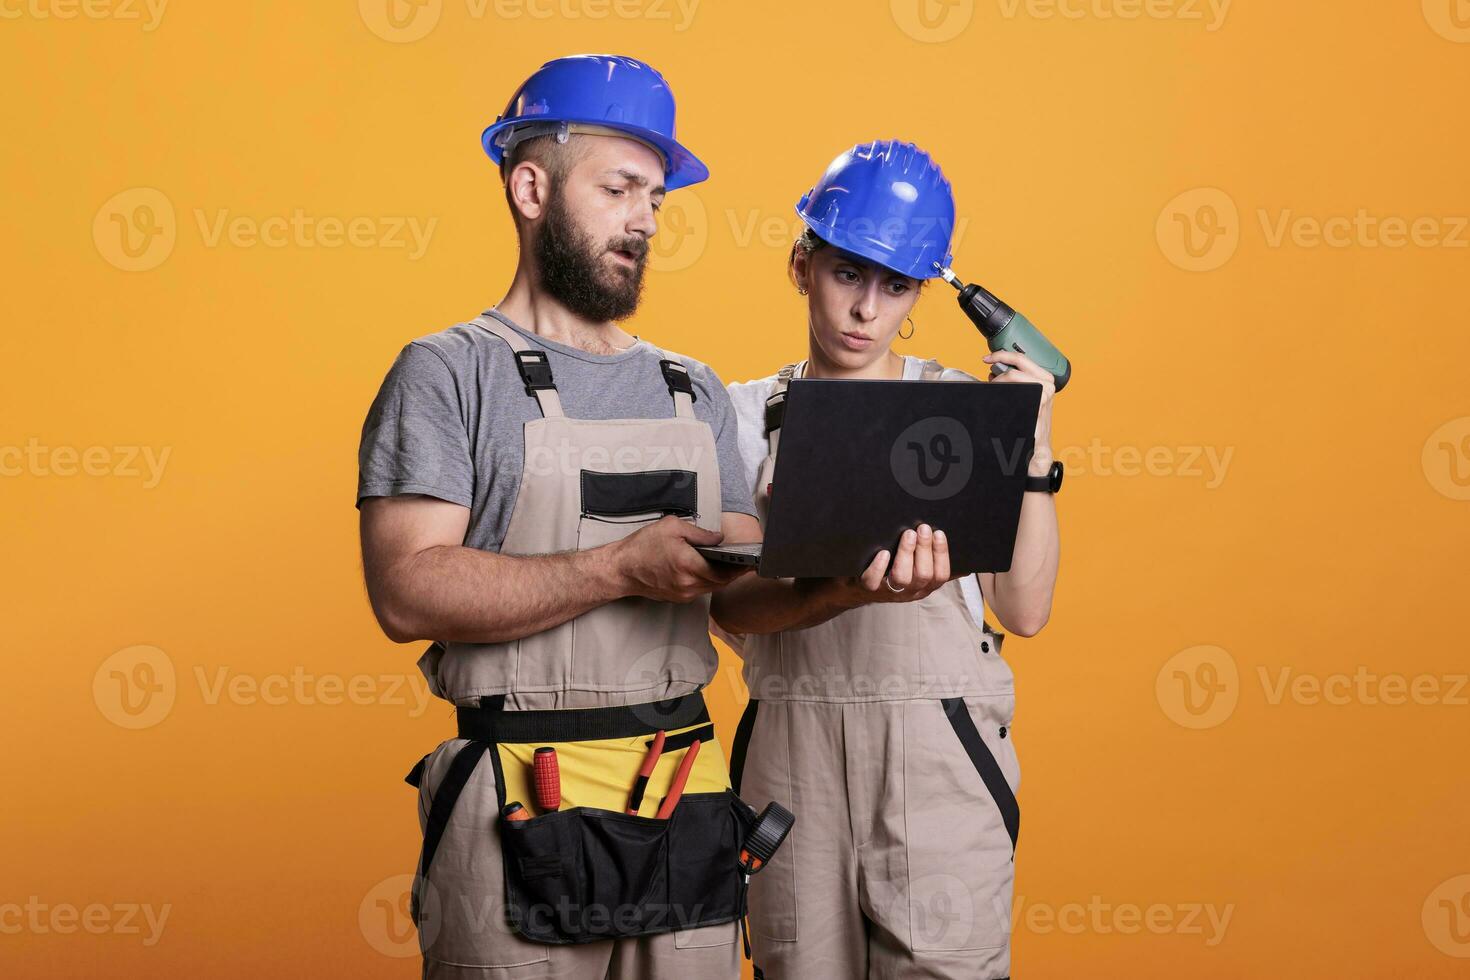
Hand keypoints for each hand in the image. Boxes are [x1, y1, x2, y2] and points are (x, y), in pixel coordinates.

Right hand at [613, 515, 751, 601]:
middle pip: (721, 582)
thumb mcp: (672, 527)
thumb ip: (700, 533)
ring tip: (732, 565)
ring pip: (711, 588)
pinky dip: (709, 581)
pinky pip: (700, 590)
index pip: (724, 572)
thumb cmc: (643, 545)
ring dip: (722, 578)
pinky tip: (711, 571)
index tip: (751, 562)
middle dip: (734, 573)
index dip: (739, 568)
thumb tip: (719, 538)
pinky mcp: (678, 597)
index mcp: (689, 565)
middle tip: (745, 563)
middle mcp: (688, 584)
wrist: (621, 568)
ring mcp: (683, 593)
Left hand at [825, 524, 951, 607]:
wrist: (857, 588)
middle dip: (925, 550)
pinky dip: (879, 567)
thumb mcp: (916, 572)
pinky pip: (873, 582)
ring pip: (902, 578)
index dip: (941, 554)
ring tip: (907, 534)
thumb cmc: (891, 572)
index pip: (940, 575)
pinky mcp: (868, 588)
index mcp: (924, 586)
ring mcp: (888, 591)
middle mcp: (909, 591)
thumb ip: (937, 568)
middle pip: (923, 575)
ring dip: (906, 554)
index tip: (939, 533)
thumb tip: (966, 567)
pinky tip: (883, 553)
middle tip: (922, 528)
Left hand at [985, 349, 1055, 475]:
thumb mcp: (1025, 398)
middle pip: (1017, 366)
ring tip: (996, 390)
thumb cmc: (1029, 424)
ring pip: (1013, 377)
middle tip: (988, 377)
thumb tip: (993, 374)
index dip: (1003, 354)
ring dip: (999, 382)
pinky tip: (999, 397)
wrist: (1036, 447)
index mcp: (1045, 380)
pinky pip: (1013, 391)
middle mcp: (1047, 385)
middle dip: (999, 369)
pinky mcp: (1038, 405)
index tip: (987, 358)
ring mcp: (1044, 395)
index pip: (1023, 358)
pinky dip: (1001, 391)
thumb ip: (1016, 384)